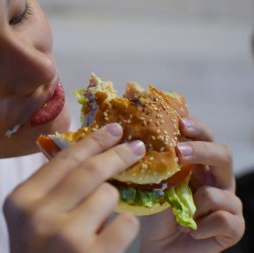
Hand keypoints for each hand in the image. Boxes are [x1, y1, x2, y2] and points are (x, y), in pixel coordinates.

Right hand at [3, 123, 145, 252]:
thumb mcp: (31, 218)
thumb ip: (51, 186)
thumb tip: (87, 149)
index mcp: (20, 200)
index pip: (64, 159)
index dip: (93, 140)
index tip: (114, 129)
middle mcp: (38, 215)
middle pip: (90, 170)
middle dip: (117, 155)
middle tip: (135, 147)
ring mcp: (66, 237)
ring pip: (109, 195)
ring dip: (112, 204)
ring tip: (100, 220)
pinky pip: (125, 223)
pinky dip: (122, 228)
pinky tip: (108, 241)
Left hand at [139, 117, 243, 252]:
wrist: (159, 247)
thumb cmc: (155, 213)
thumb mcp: (149, 183)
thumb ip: (151, 163)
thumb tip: (137, 139)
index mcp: (198, 165)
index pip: (205, 138)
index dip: (197, 128)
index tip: (181, 122)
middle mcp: (216, 180)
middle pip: (222, 154)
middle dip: (202, 151)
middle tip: (180, 152)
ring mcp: (228, 203)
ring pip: (220, 192)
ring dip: (194, 205)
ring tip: (180, 216)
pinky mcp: (233, 226)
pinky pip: (224, 219)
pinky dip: (201, 227)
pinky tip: (191, 231)